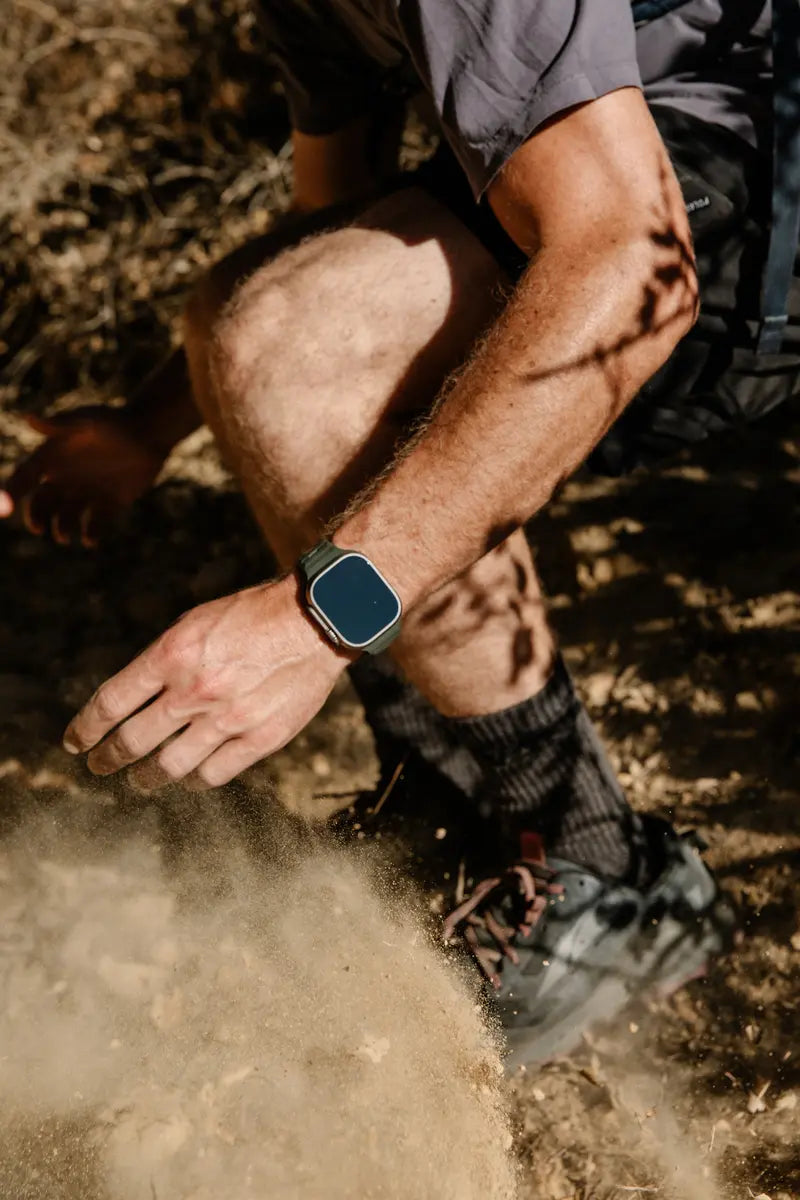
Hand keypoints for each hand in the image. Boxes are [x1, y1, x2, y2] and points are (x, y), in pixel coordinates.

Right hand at [0, 407, 164, 545]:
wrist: (151, 432)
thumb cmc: (117, 421)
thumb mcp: (88, 420)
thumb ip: (61, 424)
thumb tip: (28, 418)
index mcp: (53, 457)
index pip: (24, 476)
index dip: (13, 490)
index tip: (6, 505)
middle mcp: (66, 477)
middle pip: (42, 503)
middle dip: (36, 517)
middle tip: (39, 528)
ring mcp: (87, 492)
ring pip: (66, 518)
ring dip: (62, 529)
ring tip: (65, 535)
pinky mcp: (109, 504)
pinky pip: (95, 525)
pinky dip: (92, 534)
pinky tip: (91, 539)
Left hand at [63, 576, 348, 788]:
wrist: (316, 620)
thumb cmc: (253, 616)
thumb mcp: (196, 623)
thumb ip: (164, 661)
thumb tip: (132, 700)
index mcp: (172, 654)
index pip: (110, 702)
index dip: (86, 728)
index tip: (75, 743)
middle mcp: (194, 690)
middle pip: (132, 741)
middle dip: (108, 758)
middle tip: (100, 766)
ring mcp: (228, 718)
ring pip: (169, 766)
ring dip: (146, 778)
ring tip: (140, 781)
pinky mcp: (260, 738)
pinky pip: (213, 774)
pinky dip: (194, 779)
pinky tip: (189, 777)